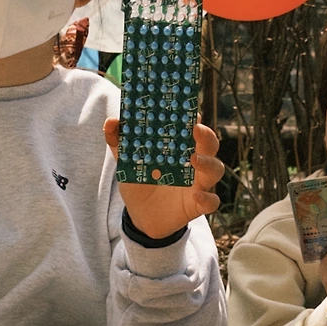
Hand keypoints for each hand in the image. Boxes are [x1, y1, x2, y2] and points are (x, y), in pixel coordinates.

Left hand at [106, 118, 222, 239]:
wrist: (141, 216)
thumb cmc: (140, 182)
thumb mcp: (127, 162)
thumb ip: (119, 142)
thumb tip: (111, 122)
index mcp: (180, 146)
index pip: (192, 126)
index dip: (191, 117)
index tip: (186, 109)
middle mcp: (194, 161)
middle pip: (210, 144)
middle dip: (206, 135)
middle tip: (195, 130)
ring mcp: (199, 183)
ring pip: (216, 169)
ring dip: (209, 163)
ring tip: (194, 160)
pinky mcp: (198, 205)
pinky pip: (211, 201)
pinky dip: (207, 198)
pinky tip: (197, 195)